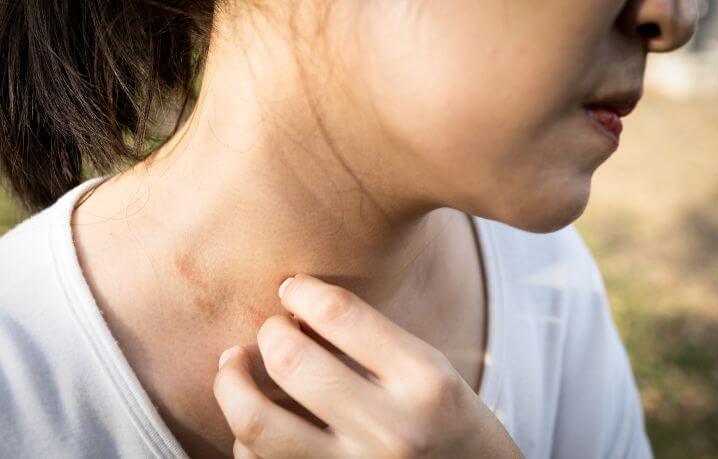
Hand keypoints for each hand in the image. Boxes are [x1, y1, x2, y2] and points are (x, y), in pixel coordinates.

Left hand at [213, 273, 522, 457]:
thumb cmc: (449, 422)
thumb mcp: (431, 369)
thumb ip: (370, 341)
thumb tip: (293, 313)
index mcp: (423, 381)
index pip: (337, 313)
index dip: (299, 290)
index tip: (291, 289)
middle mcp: (390, 429)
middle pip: (290, 360)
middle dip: (268, 332)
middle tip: (273, 329)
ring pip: (257, 423)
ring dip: (231, 383)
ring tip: (233, 364)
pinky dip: (246, 437)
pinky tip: (256, 420)